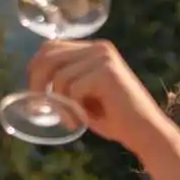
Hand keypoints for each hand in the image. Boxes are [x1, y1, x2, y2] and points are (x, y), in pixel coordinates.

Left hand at [26, 40, 176, 155]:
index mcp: (93, 49)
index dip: (35, 70)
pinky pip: (73, 89)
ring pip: (59, 77)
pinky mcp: (107, 72)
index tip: (34, 95)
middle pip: (48, 56)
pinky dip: (71, 110)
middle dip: (37, 84)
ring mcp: (103, 57)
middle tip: (38, 109)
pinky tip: (81, 122)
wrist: (145, 132)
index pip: (50, 47)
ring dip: (60, 104)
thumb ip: (64, 83)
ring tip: (72, 121)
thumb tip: (34, 84)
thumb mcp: (83, 96)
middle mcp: (98, 47)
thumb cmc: (115, 118)